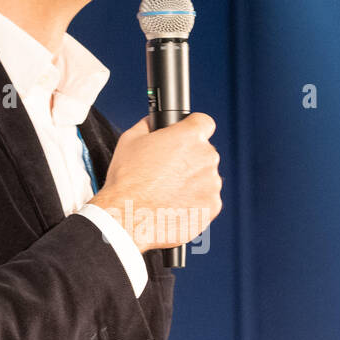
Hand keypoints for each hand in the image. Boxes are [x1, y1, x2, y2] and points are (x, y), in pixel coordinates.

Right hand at [90, 113, 221, 252]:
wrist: (129, 217)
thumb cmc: (127, 180)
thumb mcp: (129, 140)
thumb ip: (148, 125)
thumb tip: (152, 122)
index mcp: (188, 136)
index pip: (203, 122)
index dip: (192, 128)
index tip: (186, 137)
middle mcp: (205, 157)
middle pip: (203, 152)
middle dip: (188, 159)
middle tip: (166, 170)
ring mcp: (211, 183)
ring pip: (205, 177)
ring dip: (192, 181)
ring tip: (166, 191)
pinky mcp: (212, 206)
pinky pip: (206, 200)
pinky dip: (194, 202)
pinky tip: (173, 204)